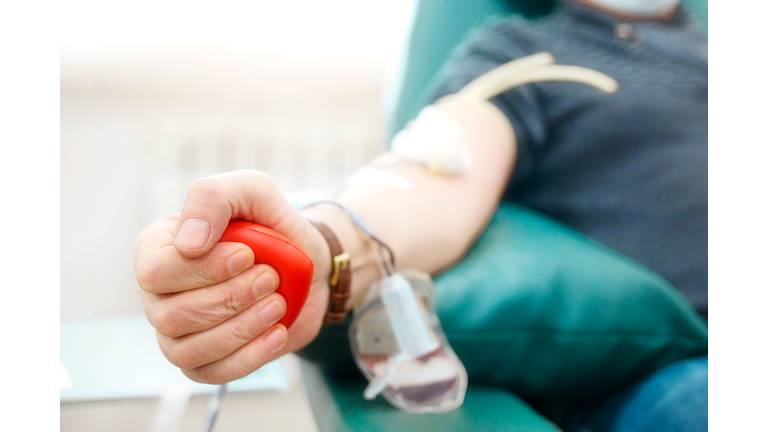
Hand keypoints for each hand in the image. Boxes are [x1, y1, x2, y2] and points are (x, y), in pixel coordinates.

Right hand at [134, 170, 330, 383]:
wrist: (308, 264)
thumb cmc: (272, 224)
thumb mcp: (251, 191)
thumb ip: (214, 198)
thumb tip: (187, 244)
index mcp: (158, 249)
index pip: (155, 270)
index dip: (203, 268)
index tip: (247, 254)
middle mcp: (158, 294)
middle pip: (172, 315)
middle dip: (231, 298)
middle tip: (271, 278)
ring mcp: (176, 332)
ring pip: (188, 350)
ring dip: (241, 329)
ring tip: (277, 304)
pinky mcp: (204, 361)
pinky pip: (211, 374)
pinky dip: (249, 357)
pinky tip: (276, 332)